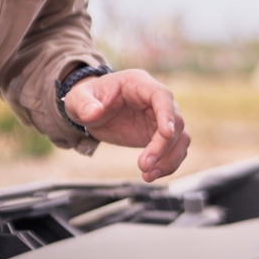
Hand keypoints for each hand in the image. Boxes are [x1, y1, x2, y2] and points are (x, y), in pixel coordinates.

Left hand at [63, 69, 188, 182]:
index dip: (167, 114)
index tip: (167, 134)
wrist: (89, 110)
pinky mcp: (158, 135)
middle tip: (144, 165)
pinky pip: (173, 150)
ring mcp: (159, 118)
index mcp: (138, 83)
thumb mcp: (77, 98)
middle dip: (163, 146)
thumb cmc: (87, 97)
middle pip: (175, 121)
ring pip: (180, 138)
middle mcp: (154, 100)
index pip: (162, 96)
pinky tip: (150, 175)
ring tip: (149, 175)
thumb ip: (84, 104)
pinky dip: (167, 164)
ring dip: (170, 159)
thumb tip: (94, 113)